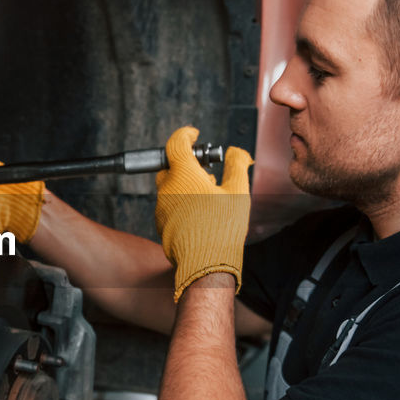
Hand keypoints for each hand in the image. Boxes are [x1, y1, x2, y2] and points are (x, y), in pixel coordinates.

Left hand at [154, 126, 252, 300]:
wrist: (206, 264)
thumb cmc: (223, 228)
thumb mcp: (237, 191)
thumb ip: (237, 165)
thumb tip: (236, 152)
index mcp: (183, 174)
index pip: (176, 143)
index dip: (186, 135)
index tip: (194, 135)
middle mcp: (167, 189)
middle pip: (171, 165)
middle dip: (187, 163)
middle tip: (206, 170)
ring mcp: (161, 207)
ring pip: (170, 187)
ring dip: (185, 184)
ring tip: (208, 195)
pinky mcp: (161, 224)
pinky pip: (169, 205)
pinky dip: (181, 202)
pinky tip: (199, 214)